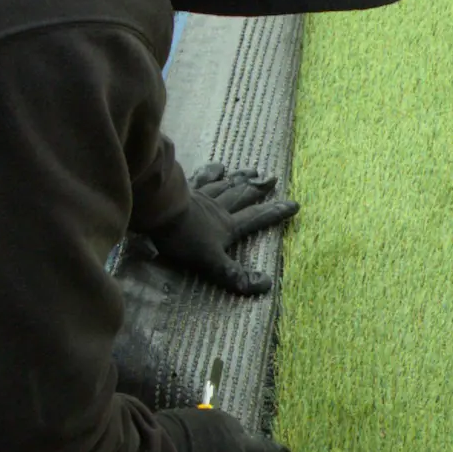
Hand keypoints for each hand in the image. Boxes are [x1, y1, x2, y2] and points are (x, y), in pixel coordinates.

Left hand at [146, 166, 297, 294]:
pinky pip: (202, 179)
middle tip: (272, 179)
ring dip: (239, 179)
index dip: (276, 213)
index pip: (256, 218)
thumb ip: (236, 275)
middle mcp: (218, 208)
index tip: (294, 204)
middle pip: (243, 196)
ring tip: (251, 171)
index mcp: (227, 226)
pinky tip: (216, 166)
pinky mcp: (183, 189)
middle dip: (259, 189)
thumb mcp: (212, 263)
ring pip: (226, 185)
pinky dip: (211, 172)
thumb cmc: (183, 238)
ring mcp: (201, 196)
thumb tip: (267, 284)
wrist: (158, 210)